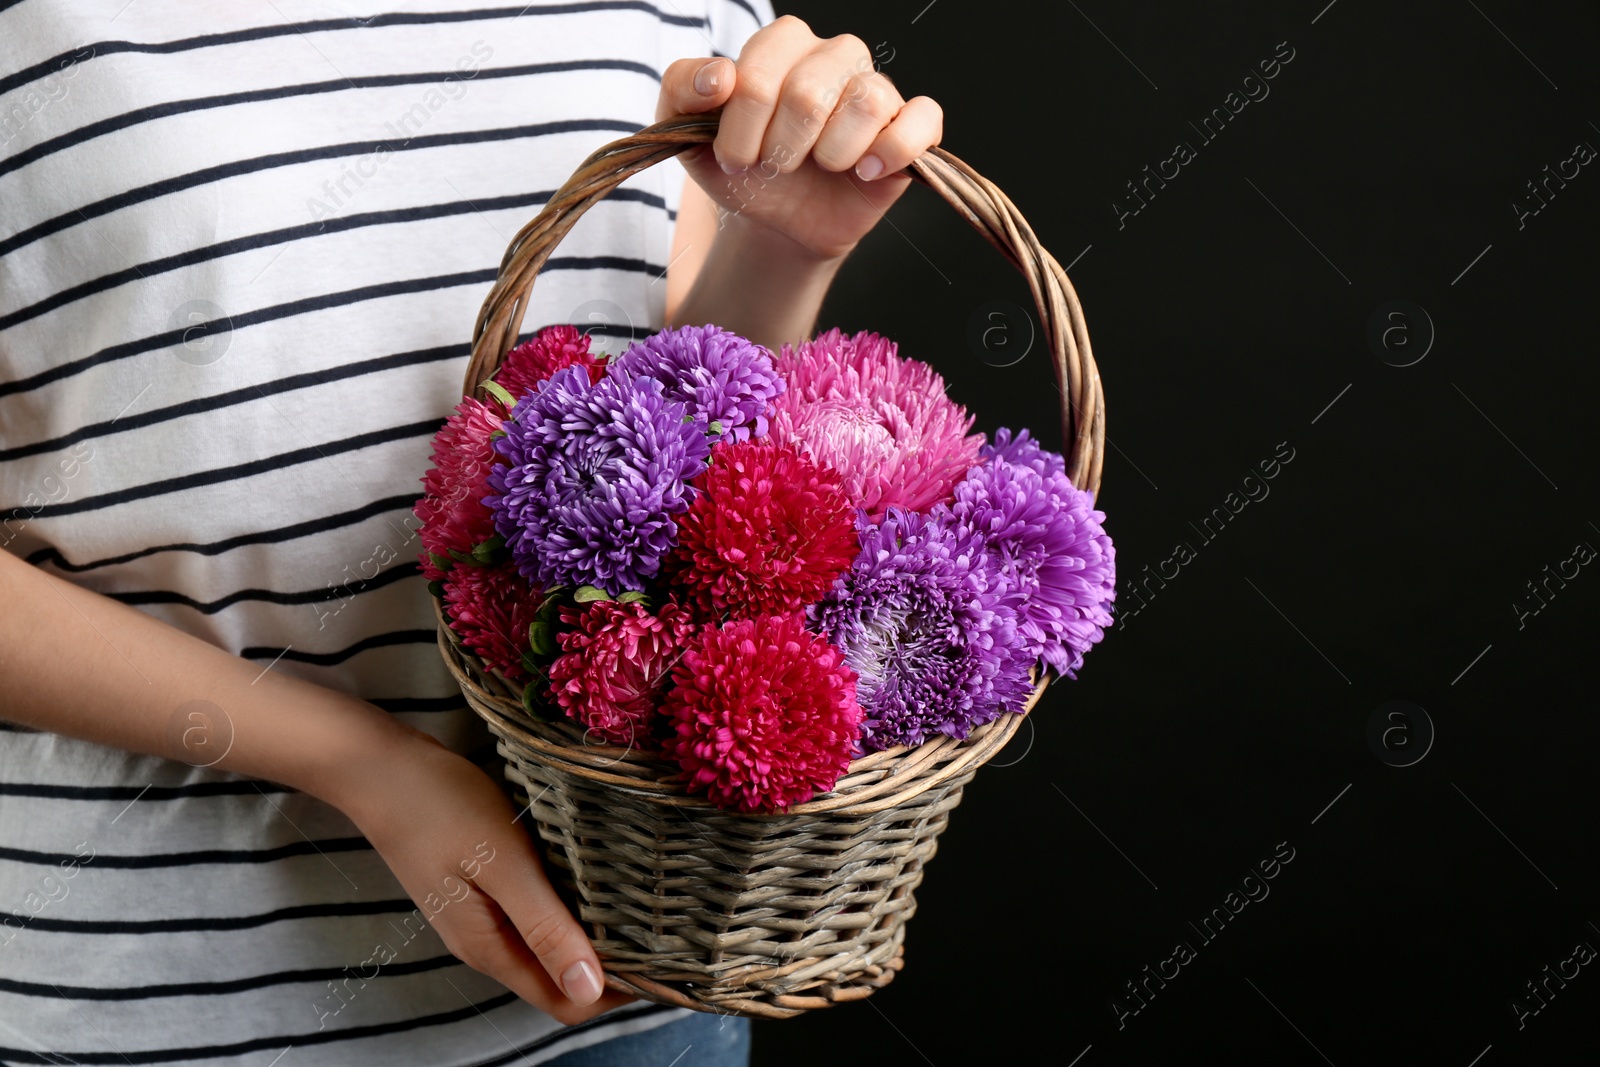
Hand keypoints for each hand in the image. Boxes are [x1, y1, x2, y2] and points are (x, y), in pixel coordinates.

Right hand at [333, 724, 634, 1025]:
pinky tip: (595, 876)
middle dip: (613, 964)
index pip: (566, 1002)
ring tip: (640, 900)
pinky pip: (536, 914)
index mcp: (490, 948)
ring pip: (551, 946)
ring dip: (592, 934)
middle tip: (663, 925)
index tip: (664, 959)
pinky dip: (569, 906)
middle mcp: (487, 943)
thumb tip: (589, 988)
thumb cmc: (439, 806)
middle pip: (561, 979)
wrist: (379, 767)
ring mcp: (483, 916)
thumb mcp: (503, 863)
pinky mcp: (483, 888)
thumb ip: (544, 926)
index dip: (616, 991)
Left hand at [657, 15, 942, 260]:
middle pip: (809, 92)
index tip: (734, 157)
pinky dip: (894, 150)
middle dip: (780, 148)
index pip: (760, 73)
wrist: (776, 220)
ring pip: (866, 101)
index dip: (741, 128)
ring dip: (831, 153)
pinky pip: (924, 119)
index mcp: (783, 44)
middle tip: (775, 167)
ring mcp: (877, 90)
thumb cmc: (742, 166)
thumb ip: (683, 89)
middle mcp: (835, 56)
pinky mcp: (911, 128)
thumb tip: (720, 76)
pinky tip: (865, 171)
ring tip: (821, 167)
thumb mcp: (689, 133)